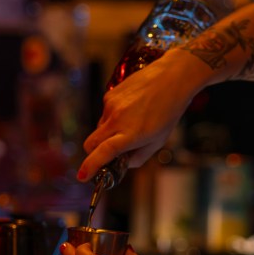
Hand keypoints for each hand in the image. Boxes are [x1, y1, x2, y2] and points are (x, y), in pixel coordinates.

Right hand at [77, 48, 207, 181]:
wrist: (172, 78)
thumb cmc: (168, 112)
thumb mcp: (158, 141)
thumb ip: (139, 157)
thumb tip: (123, 163)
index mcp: (131, 134)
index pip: (103, 153)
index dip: (90, 166)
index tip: (82, 176)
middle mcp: (117, 120)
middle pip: (91, 143)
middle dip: (93, 153)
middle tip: (107, 155)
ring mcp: (111, 106)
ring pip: (99, 128)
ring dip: (107, 133)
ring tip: (131, 124)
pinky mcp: (110, 95)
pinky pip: (104, 114)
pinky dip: (113, 118)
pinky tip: (131, 110)